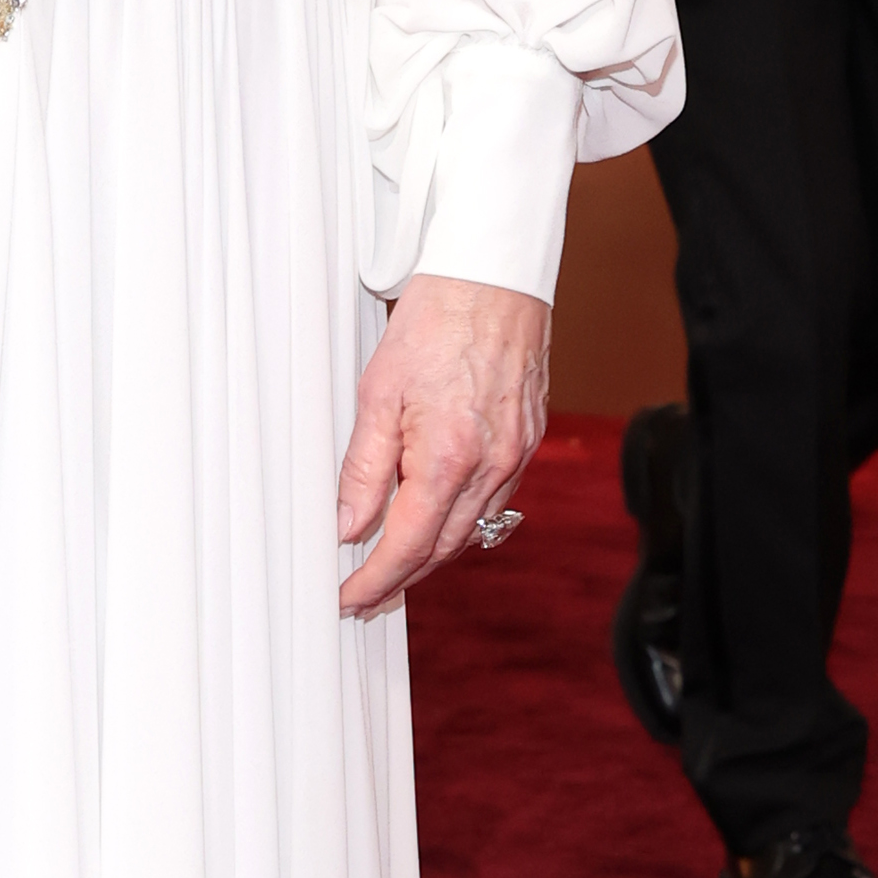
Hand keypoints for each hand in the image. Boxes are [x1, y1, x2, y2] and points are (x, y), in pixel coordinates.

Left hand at [335, 275, 550, 618]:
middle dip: (402, 578)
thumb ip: (363, 469)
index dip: (376, 580)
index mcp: (449, 457)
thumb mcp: (377, 394)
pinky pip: (494, 500)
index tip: (350, 599)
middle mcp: (491, 466)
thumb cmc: (436, 322)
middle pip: (443, 548)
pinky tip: (437, 518)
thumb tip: (349, 526)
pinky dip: (461, 520)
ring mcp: (516, 456)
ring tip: (394, 568)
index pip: (409, 545)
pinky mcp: (527, 442)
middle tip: (365, 595)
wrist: (491, 279)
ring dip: (432, 554)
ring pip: (471, 530)